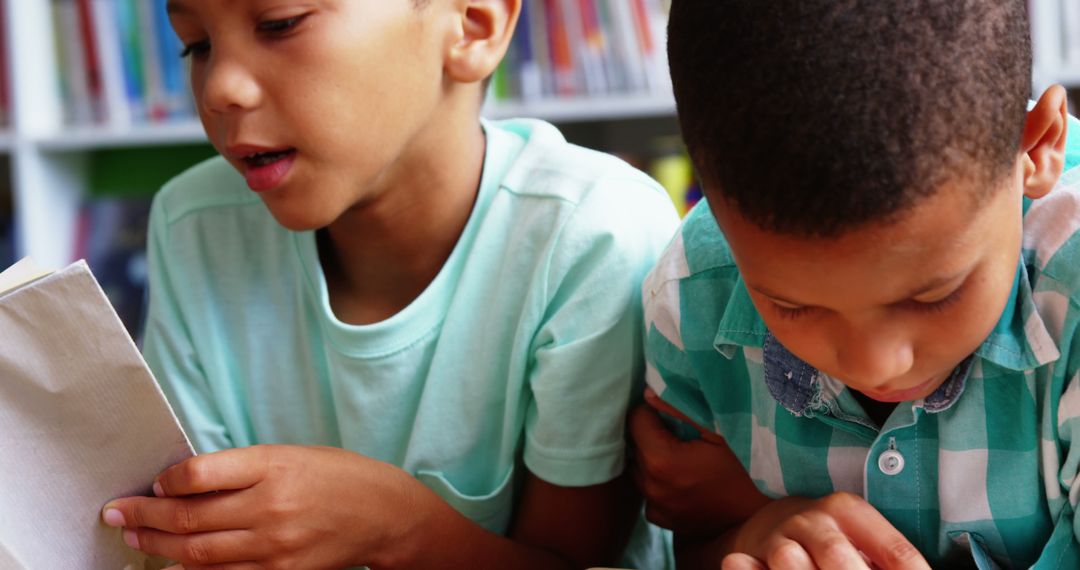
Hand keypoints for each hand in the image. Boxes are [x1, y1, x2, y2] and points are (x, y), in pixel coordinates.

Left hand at [101, 445, 437, 568]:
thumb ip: (244, 468)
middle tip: (116, 513)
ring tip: (136, 537)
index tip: (153, 481)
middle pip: (189, 516)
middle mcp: (270, 506)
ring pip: (198, 553)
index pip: (199, 474)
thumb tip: (186, 482)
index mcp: (273, 465)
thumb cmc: (339, 477)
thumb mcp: (292, 455)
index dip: (165, 480)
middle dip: (145, 515)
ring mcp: (274, 546)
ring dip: (159, 546)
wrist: (385, 515)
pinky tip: (176, 563)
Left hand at [630, 389, 769, 535]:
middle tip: (681, 428)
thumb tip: (647, 392)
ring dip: (654, 456)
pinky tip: (684, 475)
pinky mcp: (668, 522)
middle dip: (652, 432)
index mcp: (662, 460)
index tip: (675, 410)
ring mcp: (660, 508)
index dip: (654, 409)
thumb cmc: (750, 464)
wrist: (771, 513)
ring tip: (683, 451)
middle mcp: (653, 487)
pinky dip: (660, 482)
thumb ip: (679, 406)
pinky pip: (651, 494)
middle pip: (637, 445)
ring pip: (641, 469)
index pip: (636, 419)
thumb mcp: (720, 428)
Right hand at [723, 493, 929, 569]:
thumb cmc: (834, 540)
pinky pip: (750, 568)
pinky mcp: (749, 556)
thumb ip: (888, 560)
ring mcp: (779, 538)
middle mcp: (813, 520)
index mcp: (850, 511)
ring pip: (790, 562)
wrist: (771, 523)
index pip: (894, 551)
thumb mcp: (862, 539)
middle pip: (839, 557)